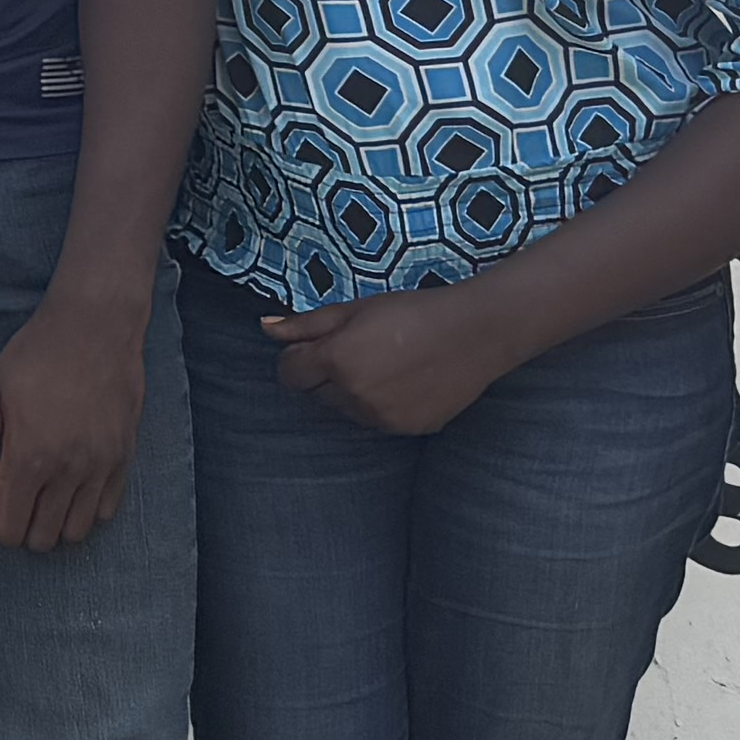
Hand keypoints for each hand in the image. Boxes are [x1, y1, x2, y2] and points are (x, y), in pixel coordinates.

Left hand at [0, 291, 151, 554]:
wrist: (94, 326)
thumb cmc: (34, 356)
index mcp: (30, 458)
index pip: (8, 530)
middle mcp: (70, 471)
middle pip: (41, 539)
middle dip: (20, 521)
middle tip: (13, 482)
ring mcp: (102, 467)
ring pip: (76, 532)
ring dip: (52, 519)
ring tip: (43, 483)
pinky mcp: (124, 458)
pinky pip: (107, 511)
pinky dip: (85, 507)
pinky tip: (70, 477)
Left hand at [263, 288, 518, 440]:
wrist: (475, 332)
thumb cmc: (413, 312)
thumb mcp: (356, 309)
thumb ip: (307, 324)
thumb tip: (264, 328)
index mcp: (336, 360)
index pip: (289, 373)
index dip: (298, 358)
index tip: (318, 346)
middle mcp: (353, 394)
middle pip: (316, 393)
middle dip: (326, 374)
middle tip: (360, 349)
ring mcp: (379, 417)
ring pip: (345, 410)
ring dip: (352, 392)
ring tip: (387, 363)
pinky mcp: (403, 430)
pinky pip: (375, 421)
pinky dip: (380, 405)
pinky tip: (405, 381)